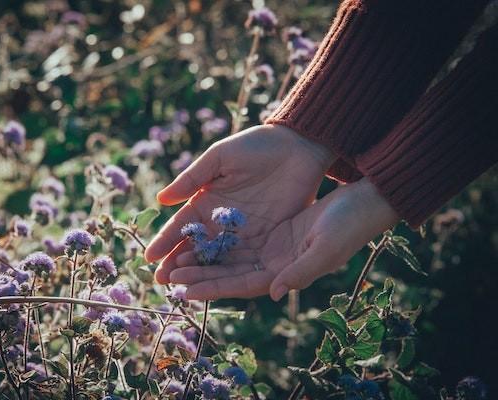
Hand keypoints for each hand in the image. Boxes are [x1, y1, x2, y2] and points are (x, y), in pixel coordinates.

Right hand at [144, 124, 335, 283]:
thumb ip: (192, 178)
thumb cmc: (256, 146)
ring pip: (217, 260)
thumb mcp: (220, 157)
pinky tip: (216, 286)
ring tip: (182, 288)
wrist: (298, 147)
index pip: (181, 226)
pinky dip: (230, 274)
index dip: (165, 241)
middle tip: (162, 280)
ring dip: (200, 274)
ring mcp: (243, 234)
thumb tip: (161, 199)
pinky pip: (245, 262)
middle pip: (195, 248)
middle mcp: (220, 222)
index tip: (150, 256)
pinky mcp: (266, 241)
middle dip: (177, 265)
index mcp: (205, 201)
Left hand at [168, 178, 398, 300]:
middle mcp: (276, 266)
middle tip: (167, 275)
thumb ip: (301, 272)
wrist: (363, 201)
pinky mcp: (273, 231)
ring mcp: (273, 248)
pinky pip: (239, 237)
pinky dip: (219, 238)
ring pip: (231, 256)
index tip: (184, 290)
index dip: (213, 289)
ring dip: (204, 258)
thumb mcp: (326, 247)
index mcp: (287, 274)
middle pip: (230, 274)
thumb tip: (274, 293)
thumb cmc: (349, 225)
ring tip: (174, 257)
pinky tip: (198, 235)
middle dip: (199, 276)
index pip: (242, 286)